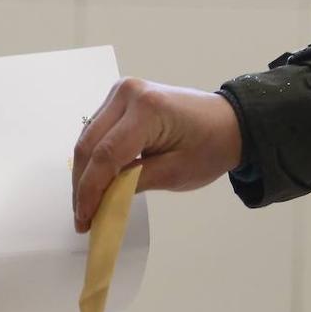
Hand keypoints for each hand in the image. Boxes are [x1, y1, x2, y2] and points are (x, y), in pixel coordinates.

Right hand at [72, 78, 242, 231]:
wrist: (228, 122)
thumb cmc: (210, 148)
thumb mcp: (175, 173)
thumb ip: (133, 183)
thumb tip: (100, 199)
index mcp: (147, 109)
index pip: (106, 155)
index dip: (90, 190)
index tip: (84, 219)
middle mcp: (127, 93)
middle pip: (89, 145)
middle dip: (81, 185)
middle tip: (82, 217)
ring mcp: (121, 92)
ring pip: (87, 139)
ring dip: (83, 173)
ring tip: (85, 205)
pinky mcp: (118, 98)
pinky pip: (95, 132)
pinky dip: (92, 158)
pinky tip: (93, 181)